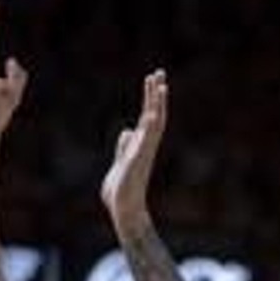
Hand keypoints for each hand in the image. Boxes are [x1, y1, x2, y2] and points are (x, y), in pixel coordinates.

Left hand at [101, 68, 167, 235]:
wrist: (122, 209)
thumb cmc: (120, 191)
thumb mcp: (120, 162)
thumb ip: (124, 146)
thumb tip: (126, 131)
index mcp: (140, 145)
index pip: (148, 117)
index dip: (150, 99)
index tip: (152, 81)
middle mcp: (145, 146)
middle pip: (154, 114)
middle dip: (155, 93)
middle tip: (158, 72)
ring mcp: (144, 151)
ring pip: (154, 122)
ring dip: (157, 102)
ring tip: (159, 83)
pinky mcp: (140, 158)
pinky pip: (148, 137)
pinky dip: (152, 122)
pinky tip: (152, 108)